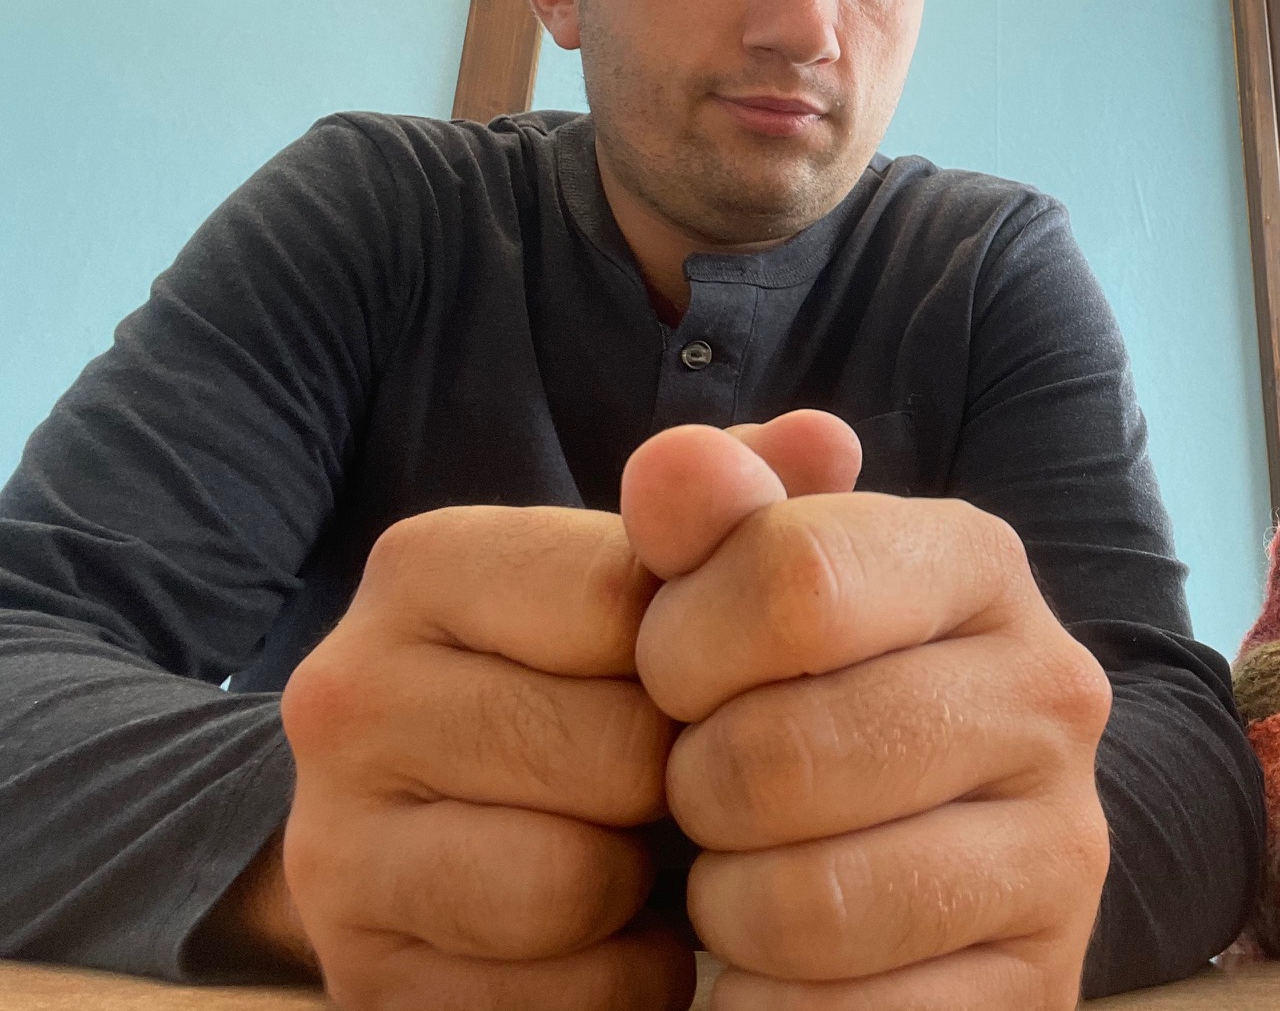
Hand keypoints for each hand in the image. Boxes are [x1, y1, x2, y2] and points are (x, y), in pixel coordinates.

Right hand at [279, 503, 693, 1009]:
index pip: (628, 599)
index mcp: (425, 564)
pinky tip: (616, 942)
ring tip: (646, 861)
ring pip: (569, 881)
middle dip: (680, 779)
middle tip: (678, 783)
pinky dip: (620, 985)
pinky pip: (556, 1001)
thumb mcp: (652, 585)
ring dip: (647, 892)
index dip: (708, 656)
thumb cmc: (587, 684)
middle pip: (613, 747)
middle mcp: (348, 692)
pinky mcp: (364, 981)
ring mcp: (334, 848)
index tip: (708, 678)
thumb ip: (741, 508)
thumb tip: (830, 440)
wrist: (442, 835)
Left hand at [623, 411, 1113, 1009]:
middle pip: (784, 751)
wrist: (908, 859)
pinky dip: (766, 1006)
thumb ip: (711, 517)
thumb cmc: (797, 699)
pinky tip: (780, 969)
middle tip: (705, 791)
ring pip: (809, 901)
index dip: (684, 639)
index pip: (797, 575)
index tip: (676, 674)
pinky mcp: (1040, 985)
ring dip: (728, 905)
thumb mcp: (748, 590)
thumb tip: (673, 467)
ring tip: (742, 876)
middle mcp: (1051, 693)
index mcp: (980, 562)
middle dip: (697, 787)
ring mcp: (1063, 848)